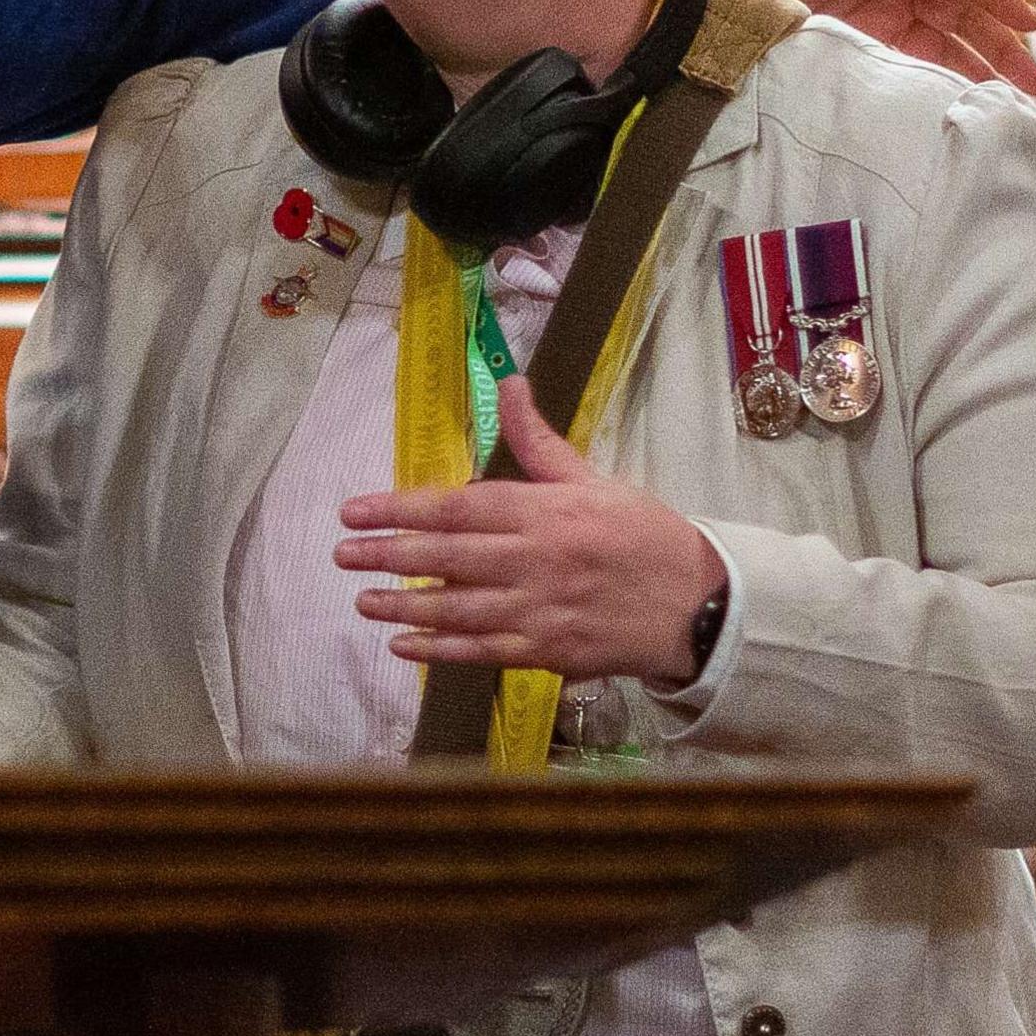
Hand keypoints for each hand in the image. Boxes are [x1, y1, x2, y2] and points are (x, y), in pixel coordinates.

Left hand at [334, 379, 728, 685]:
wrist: (693, 602)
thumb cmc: (639, 534)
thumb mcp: (592, 478)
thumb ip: (538, 442)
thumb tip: (508, 384)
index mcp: (542, 512)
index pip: (456, 507)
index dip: (399, 508)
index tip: (355, 511)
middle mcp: (532, 561)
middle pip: (446, 556)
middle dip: (387, 555)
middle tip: (341, 554)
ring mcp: (537, 610)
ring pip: (455, 607)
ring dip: (403, 604)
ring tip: (362, 599)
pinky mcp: (545, 652)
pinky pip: (480, 651)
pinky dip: (438, 649)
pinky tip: (402, 644)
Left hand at [689, 0, 1035, 98]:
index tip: (1029, 25)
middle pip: (956, 14)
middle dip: (999, 48)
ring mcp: (867, 12)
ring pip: (937, 43)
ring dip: (975, 71)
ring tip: (1014, 106)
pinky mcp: (847, 41)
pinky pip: (901, 63)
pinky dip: (933, 82)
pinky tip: (958, 107)